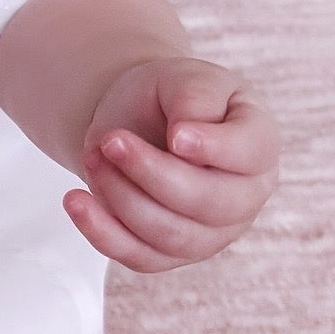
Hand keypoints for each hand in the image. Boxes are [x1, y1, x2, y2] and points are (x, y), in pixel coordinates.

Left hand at [64, 55, 279, 272]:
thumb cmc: (169, 96)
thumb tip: (186, 137)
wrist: (135, 120)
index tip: (175, 135)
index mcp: (258, 145)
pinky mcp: (170, 254)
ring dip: (121, 196)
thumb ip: (194, 98)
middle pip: (207, 202)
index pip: (249, 154)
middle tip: (111, 140)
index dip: (214, 149)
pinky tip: (76, 200)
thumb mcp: (184, 77)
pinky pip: (139, 257)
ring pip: (169, 233)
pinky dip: (102, 232)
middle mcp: (244, 197)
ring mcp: (210, 233)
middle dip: (152, 173)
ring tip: (92, 156)